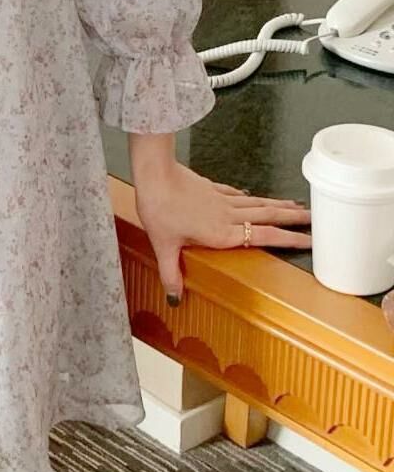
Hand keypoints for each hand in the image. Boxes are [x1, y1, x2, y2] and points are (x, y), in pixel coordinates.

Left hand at [134, 161, 312, 303]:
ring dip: (278, 205)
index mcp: (222, 233)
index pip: (265, 236)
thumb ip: (171, 273)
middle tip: (317, 218)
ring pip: (257, 203)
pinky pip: (236, 194)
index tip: (311, 240)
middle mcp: (227, 215)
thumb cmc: (159, 208)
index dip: (290, 239)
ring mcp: (221, 199)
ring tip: (296, 205)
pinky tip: (251, 196)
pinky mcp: (210, 188)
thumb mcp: (163, 246)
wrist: (154, 174)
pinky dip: (249, 197)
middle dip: (294, 218)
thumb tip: (174, 297)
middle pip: (269, 216)